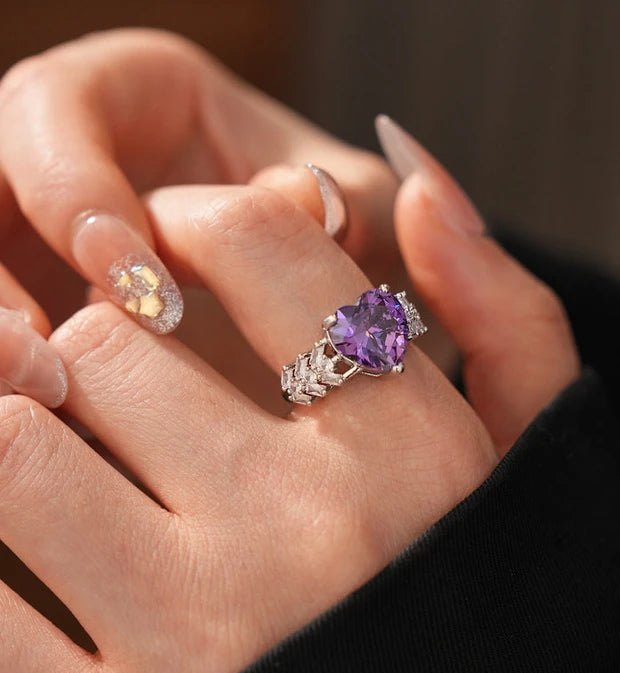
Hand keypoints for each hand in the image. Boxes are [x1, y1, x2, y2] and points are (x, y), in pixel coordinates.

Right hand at [0, 28, 400, 402]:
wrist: (318, 294)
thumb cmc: (334, 224)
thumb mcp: (357, 205)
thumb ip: (348, 197)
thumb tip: (298, 198)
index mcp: (134, 92)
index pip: (56, 107)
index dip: (74, 190)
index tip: (135, 286)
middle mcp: (73, 149)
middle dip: (4, 269)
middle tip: (48, 356)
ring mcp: (41, 221)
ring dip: (0, 324)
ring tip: (43, 389)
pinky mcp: (40, 285)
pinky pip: (11, 314)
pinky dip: (18, 360)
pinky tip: (56, 407)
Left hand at [0, 124, 578, 672]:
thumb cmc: (493, 621)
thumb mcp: (537, 464)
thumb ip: (506, 314)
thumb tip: (416, 181)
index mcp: (412, 453)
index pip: (255, 242)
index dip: (200, 227)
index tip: (185, 254)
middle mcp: (307, 531)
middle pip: (110, 337)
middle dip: (114, 352)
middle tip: (141, 397)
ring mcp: (197, 642)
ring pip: (12, 443)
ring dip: (35, 443)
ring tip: (93, 478)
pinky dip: (0, 570)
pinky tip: (61, 573)